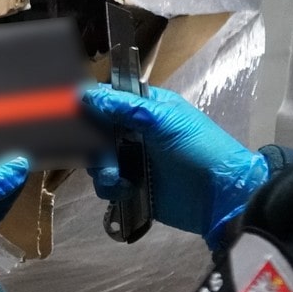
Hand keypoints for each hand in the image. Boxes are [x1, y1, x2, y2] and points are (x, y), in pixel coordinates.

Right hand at [82, 85, 267, 243]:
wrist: (222, 197)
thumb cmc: (201, 150)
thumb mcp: (165, 122)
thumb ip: (126, 107)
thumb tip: (85, 94)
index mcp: (147, 109)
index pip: (110, 99)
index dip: (90, 104)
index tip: (70, 112)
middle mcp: (137, 132)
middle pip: (97, 131)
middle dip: (92, 143)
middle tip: (100, 154)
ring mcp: (134, 160)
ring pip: (99, 159)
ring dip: (101, 168)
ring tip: (117, 178)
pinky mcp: (133, 186)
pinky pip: (107, 184)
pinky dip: (110, 187)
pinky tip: (125, 190)